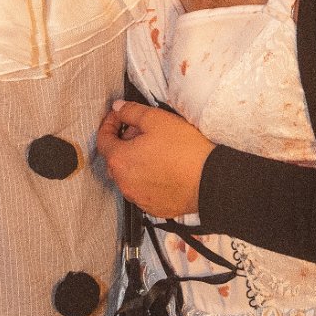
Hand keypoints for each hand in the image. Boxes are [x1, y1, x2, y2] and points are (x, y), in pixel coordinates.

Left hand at [97, 101, 211, 215]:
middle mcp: (124, 183)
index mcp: (120, 160)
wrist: (212, 180)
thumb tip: (118, 108)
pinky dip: (147, 179)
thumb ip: (132, 112)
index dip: (109, 123)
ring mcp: (138, 198)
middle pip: (115, 158)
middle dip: (123, 143)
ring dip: (135, 162)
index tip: (119, 116)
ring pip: (128, 176)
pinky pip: (143, 190)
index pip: (103, 139)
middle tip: (142, 131)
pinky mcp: (153, 207)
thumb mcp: (157, 119)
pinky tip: (164, 169)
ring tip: (156, 151)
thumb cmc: (185, 150)